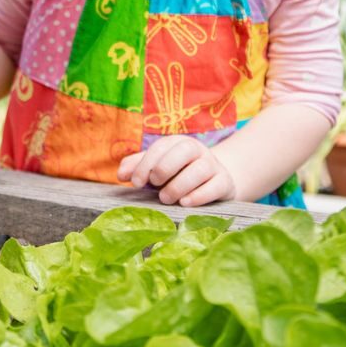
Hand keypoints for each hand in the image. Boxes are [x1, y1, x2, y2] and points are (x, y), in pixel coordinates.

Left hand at [118, 136, 238, 207]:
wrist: (213, 182)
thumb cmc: (178, 174)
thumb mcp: (157, 167)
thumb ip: (138, 167)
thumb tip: (121, 175)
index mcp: (177, 143)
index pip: (161, 147)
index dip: (146, 164)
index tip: (136, 183)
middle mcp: (197, 150)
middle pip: (184, 150)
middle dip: (165, 168)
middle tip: (155, 186)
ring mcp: (213, 165)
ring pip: (200, 169)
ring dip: (180, 185)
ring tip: (167, 198)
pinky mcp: (224, 182)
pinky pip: (215, 186)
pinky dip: (199, 195)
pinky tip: (185, 203)